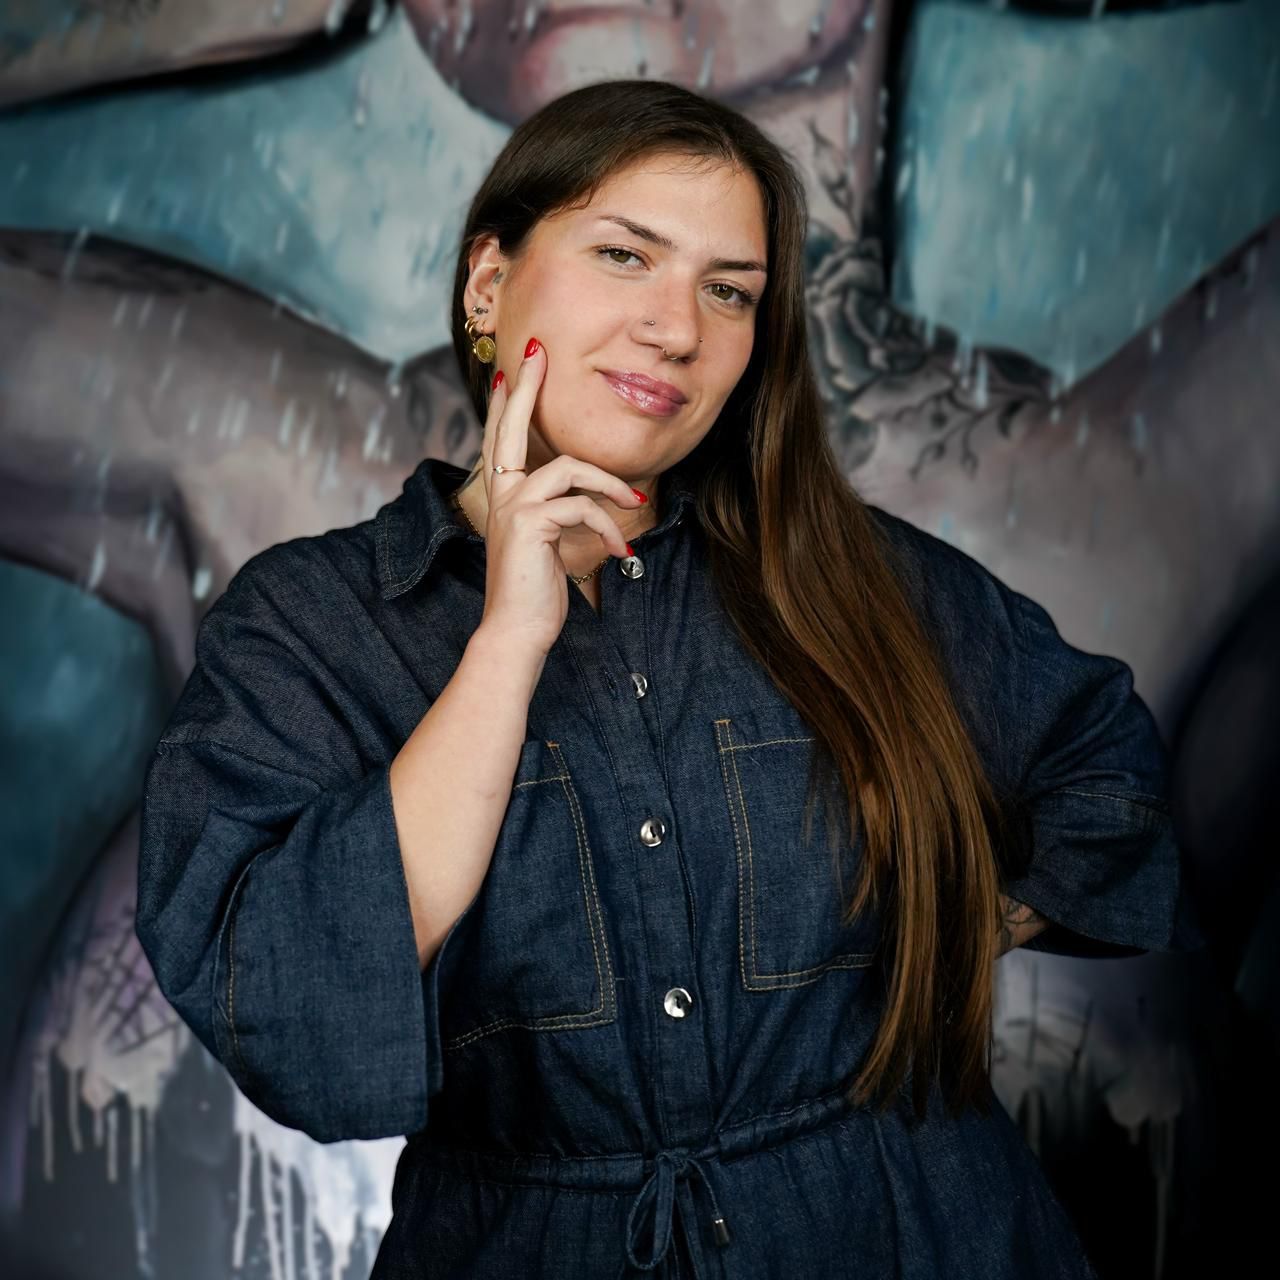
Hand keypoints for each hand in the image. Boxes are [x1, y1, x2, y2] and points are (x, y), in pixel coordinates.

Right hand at [471, 337, 647, 655]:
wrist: (517, 631)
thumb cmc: (535, 593)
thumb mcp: (547, 545)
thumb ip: (556, 515)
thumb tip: (583, 499)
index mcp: (505, 498)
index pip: (503, 440)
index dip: (510, 403)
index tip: (516, 369)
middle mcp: (502, 496)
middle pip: (510, 428)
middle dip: (527, 387)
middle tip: (536, 350)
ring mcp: (513, 507)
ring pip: (569, 468)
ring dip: (611, 486)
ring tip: (635, 508)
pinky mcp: (531, 524)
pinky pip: (582, 506)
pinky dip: (607, 528)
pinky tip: (618, 553)